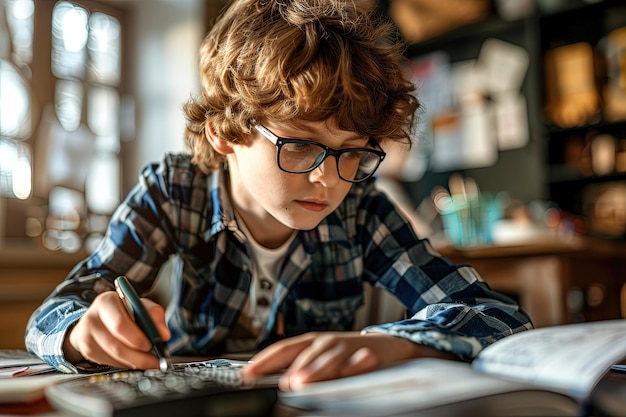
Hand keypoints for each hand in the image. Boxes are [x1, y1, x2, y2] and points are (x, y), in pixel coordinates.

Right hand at [63, 291, 169, 369]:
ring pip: (115, 358)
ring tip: (148, 360)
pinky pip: (110, 363)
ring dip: (135, 362)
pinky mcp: (86, 351)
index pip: (120, 324)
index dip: (137, 338)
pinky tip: (133, 358)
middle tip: (155, 359)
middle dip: (140, 356)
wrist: (96, 318)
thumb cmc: (122, 310)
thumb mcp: (140, 305)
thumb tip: (164, 335)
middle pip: (117, 346)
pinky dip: (126, 364)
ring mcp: (86, 336)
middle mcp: (92, 318)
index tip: (151, 344)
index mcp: (106, 302)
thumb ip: (154, 315)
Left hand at [242, 331, 456, 389]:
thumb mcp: (320, 361)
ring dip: (316, 368)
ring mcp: (347, 346)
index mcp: (310, 343)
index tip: (247, 375)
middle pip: (305, 353)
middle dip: (293, 368)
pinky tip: (350, 369)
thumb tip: (276, 384)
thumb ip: (300, 370)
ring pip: (330, 357)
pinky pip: (362, 359)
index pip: (282, 349)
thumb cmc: (346, 356)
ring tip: (303, 381)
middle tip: (282, 383)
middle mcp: (325, 341)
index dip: (264, 361)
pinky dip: (357, 363)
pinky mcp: (369, 353)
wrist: (387, 346)